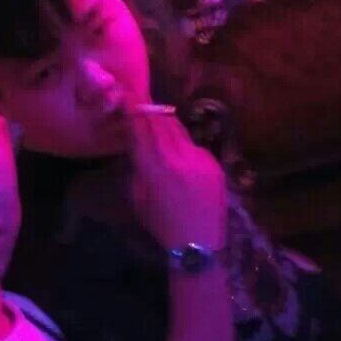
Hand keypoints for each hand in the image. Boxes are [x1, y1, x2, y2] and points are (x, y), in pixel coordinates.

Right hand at [128, 111, 227, 249]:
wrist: (198, 243)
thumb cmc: (162, 226)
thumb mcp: (138, 200)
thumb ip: (137, 169)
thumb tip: (136, 147)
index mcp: (153, 169)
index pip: (141, 129)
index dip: (133, 110)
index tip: (127, 97)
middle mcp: (176, 157)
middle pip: (160, 122)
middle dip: (149, 110)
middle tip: (140, 99)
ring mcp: (198, 158)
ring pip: (178, 129)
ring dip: (166, 120)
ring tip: (157, 114)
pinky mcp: (213, 163)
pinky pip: (193, 145)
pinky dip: (182, 142)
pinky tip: (177, 146)